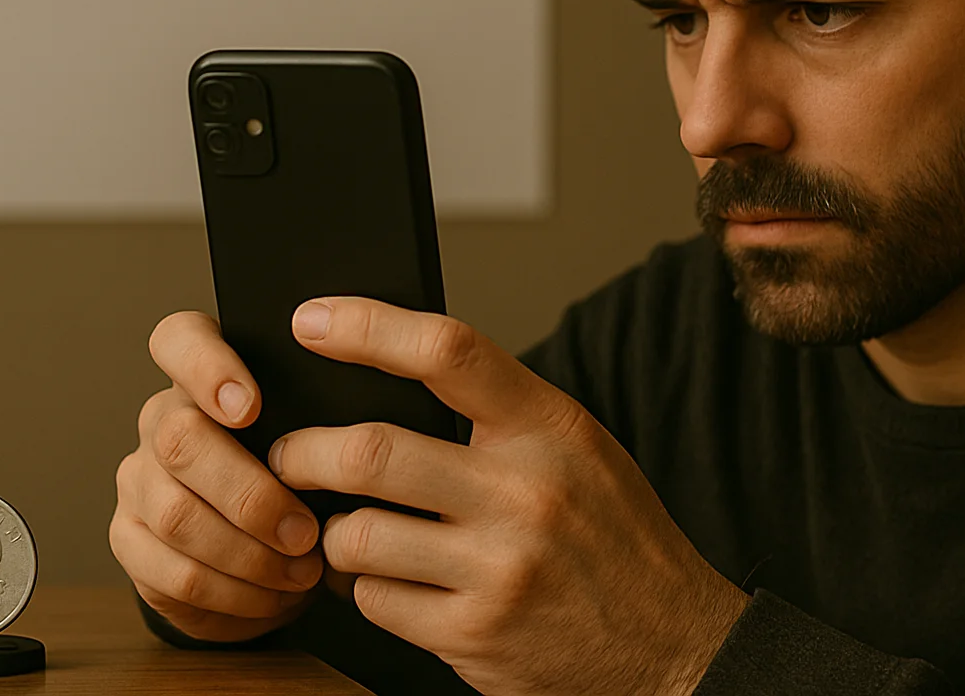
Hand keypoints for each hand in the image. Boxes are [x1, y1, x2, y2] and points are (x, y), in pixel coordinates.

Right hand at [109, 311, 325, 641]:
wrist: (267, 553)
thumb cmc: (303, 479)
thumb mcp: (318, 439)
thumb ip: (324, 421)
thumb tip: (359, 435)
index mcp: (204, 375)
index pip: (180, 339)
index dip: (207, 368)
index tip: (252, 409)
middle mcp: (162, 419)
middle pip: (180, 439)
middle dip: (250, 494)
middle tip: (305, 531)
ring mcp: (138, 479)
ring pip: (177, 515)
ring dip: (249, 554)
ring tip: (301, 571)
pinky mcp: (129, 541)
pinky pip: (175, 573)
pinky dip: (234, 593)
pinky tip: (272, 595)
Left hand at [268, 298, 751, 695]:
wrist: (675, 643)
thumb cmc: (614, 534)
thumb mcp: (578, 447)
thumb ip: (499, 411)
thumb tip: (388, 371)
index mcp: (550, 427)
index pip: (447, 350)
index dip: (366, 326)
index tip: (311, 320)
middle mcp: (525, 492)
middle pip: (371, 451)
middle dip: (304, 452)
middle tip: (289, 455)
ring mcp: (499, 569)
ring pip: (357, 535)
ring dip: (331, 533)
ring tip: (344, 529)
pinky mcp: (475, 636)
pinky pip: (375, 600)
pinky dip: (365, 588)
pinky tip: (389, 581)